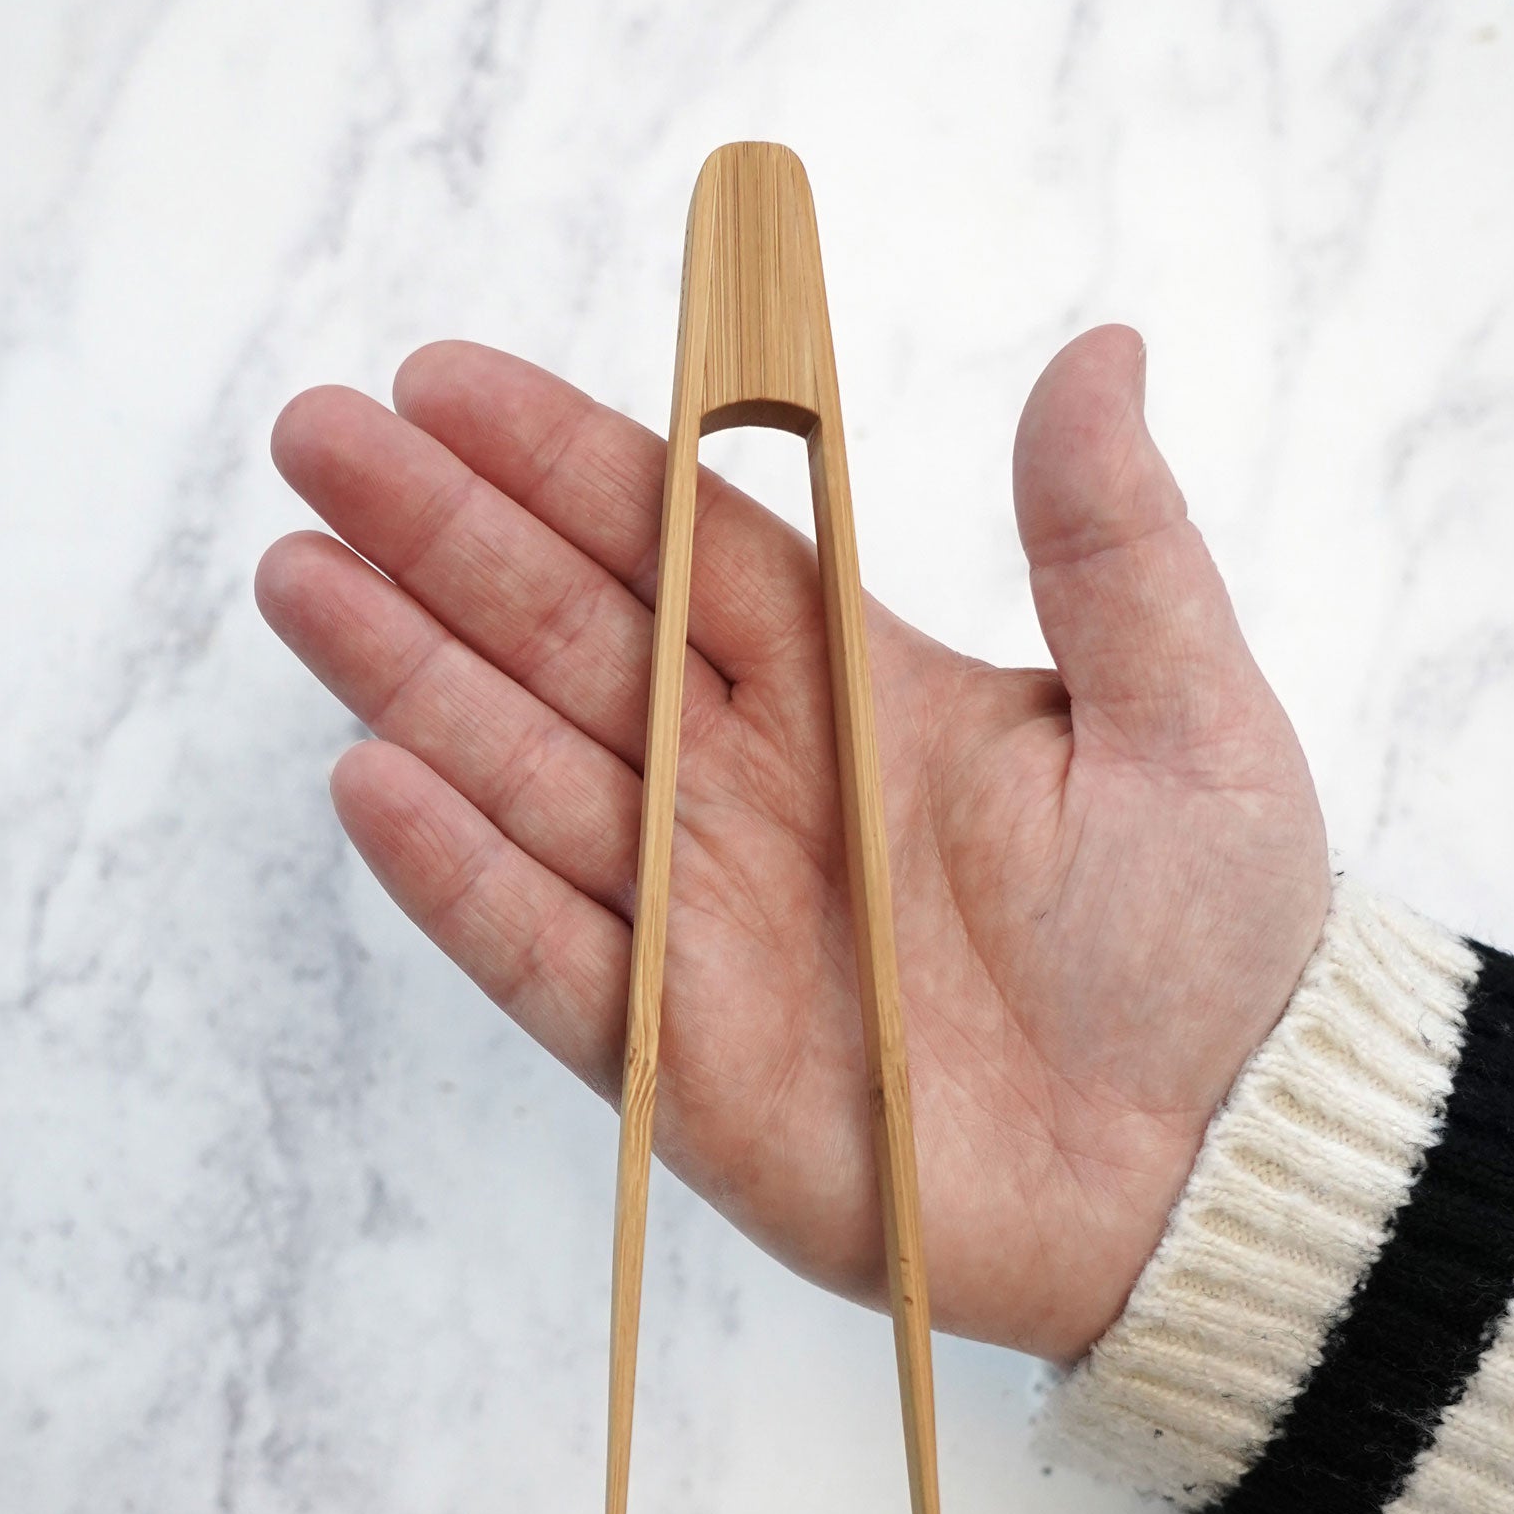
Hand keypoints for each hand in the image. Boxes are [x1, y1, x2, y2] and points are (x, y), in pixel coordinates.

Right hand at [258, 325, 1328, 1362]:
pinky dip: (460, 876)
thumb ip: (1114, 543)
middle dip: (440, 538)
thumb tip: (1102, 347)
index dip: (563, 463)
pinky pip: (548, 954)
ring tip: (301, 578)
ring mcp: (705, 917)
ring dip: (410, 680)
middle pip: (571, 636)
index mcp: (856, 684)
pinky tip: (370, 780)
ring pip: (530, 774)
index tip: (446, 380)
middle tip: (317, 440)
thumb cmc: (1212, 940)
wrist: (1207, 1166)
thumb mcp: (1187, 716)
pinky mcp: (680, 1055)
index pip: (680, 541)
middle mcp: (754, 784)